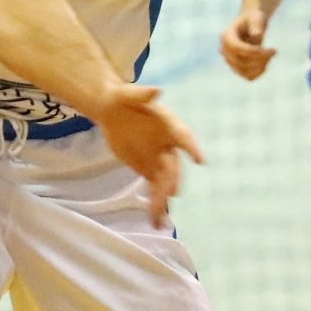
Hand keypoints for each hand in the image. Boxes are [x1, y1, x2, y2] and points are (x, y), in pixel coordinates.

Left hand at [93, 82, 204, 229]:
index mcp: (169, 125)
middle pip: (173, 166)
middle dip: (171, 180)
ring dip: (162, 200)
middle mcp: (169, 145)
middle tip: (170, 195)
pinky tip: (155, 219)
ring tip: (159, 219)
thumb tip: (156, 90)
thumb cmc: (122, 98)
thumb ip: (141, 94)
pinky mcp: (147, 169)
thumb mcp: (128, 94)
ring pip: (164, 182)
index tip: (199, 160)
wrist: (111, 110)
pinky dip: (154, 203)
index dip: (191, 147)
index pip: (183, 136)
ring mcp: (159, 159)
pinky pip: (153, 188)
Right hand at [219, 8, 275, 79]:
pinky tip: (266, 61)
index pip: (237, 49)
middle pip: (241, 62)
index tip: (273, 49)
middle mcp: (224, 50)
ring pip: (245, 72)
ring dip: (261, 66)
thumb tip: (257, 35)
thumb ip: (256, 24)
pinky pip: (249, 77)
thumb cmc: (254, 19)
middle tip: (274, 50)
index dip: (254, 52)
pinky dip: (260, 72)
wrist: (250, 25)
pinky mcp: (237, 69)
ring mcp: (229, 61)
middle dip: (261, 58)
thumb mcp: (256, 17)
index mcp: (226, 36)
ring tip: (271, 55)